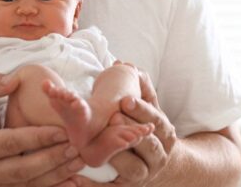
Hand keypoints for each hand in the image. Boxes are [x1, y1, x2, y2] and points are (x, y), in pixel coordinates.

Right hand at [0, 72, 85, 186]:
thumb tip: (12, 82)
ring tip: (78, 161)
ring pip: (28, 184)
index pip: (10, 142)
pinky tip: (72, 181)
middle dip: (51, 159)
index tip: (63, 130)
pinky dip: (52, 186)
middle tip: (74, 148)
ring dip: (56, 175)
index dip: (37, 137)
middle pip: (21, 169)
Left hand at [76, 69, 176, 185]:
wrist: (158, 165)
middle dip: (129, 131)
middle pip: (148, 146)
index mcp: (166, 134)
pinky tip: (75, 179)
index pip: (156, 120)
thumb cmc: (149, 130)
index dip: (141, 110)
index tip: (124, 99)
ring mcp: (144, 174)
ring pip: (133, 168)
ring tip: (100, 148)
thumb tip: (125, 65)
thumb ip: (141, 88)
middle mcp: (159, 157)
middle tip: (111, 118)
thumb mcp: (150, 108)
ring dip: (118, 159)